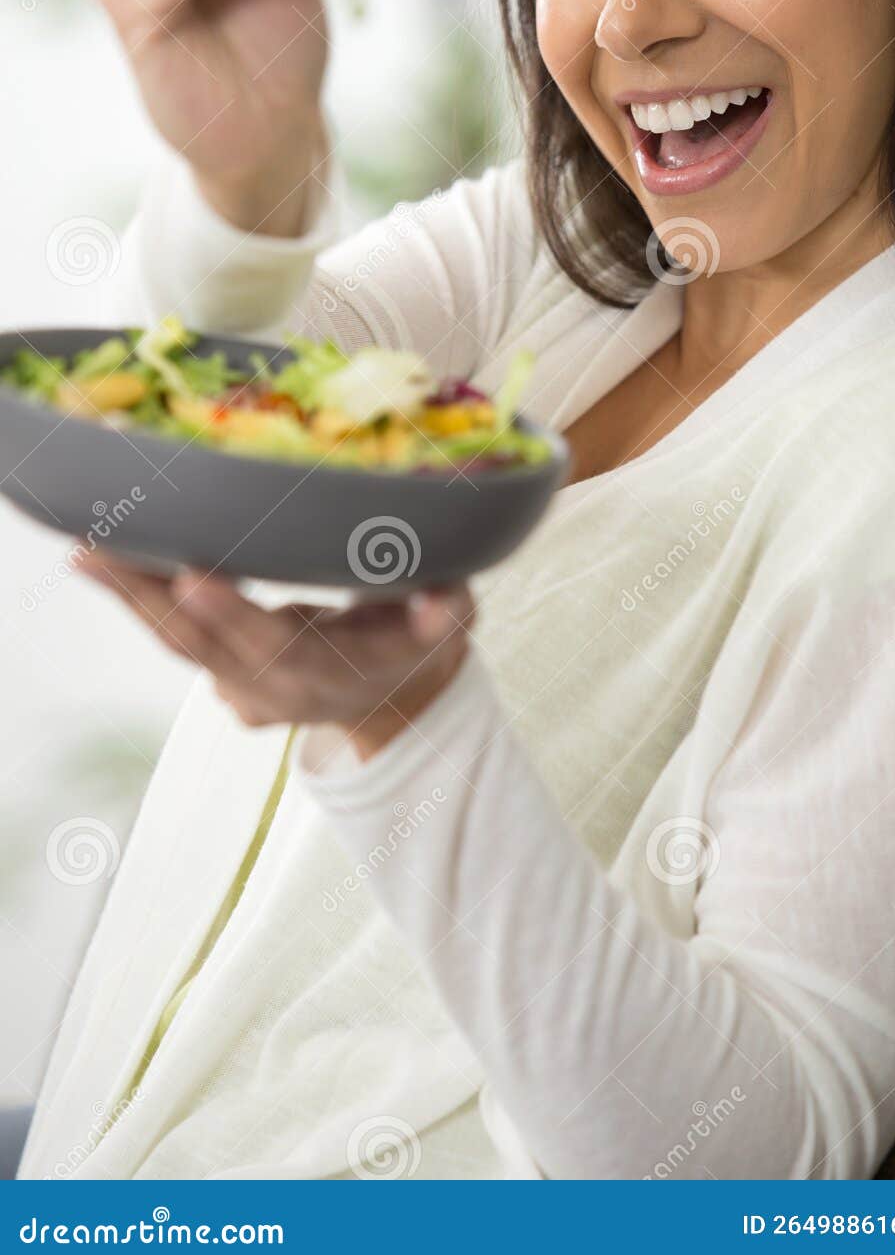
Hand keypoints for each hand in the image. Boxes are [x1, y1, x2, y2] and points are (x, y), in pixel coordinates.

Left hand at [77, 553, 474, 760]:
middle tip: (97, 550)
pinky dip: (136, 596)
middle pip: (200, 645)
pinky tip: (103, 555)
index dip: (231, 614)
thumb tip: (438, 599)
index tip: (191, 577)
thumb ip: (445, 614)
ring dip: (127, 595)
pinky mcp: (218, 671)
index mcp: (323, 674)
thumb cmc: (418, 649)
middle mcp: (269, 686)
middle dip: (146, 597)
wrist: (394, 704)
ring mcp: (236, 685)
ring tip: (84, 551)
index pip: (272, 646)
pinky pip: (172, 634)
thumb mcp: (449, 632)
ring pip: (175, 642)